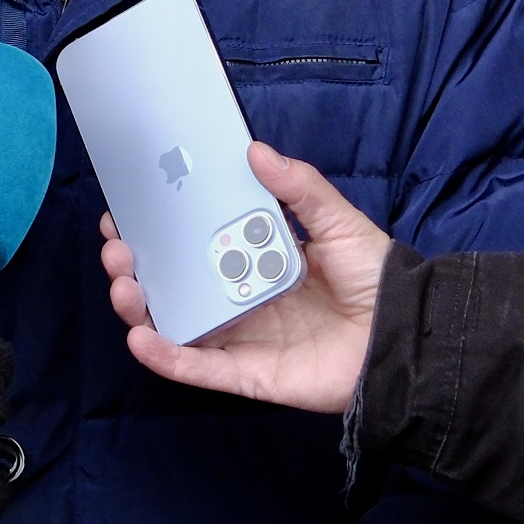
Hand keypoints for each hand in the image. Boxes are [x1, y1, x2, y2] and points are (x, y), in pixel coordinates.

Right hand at [102, 142, 390, 412]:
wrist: (405, 336)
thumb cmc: (375, 279)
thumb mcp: (338, 222)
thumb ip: (299, 188)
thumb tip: (256, 150)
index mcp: (255, 260)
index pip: (193, 244)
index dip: (157, 230)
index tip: (127, 211)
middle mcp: (239, 298)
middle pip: (173, 284)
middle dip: (135, 266)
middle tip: (118, 246)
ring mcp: (239, 338)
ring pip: (174, 324)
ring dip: (139, 307)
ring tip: (124, 284)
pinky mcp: (246, 373)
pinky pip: (198, 368)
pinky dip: (165, 357)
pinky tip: (141, 337)